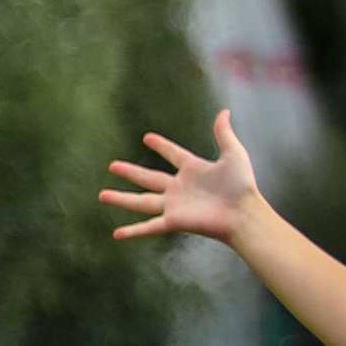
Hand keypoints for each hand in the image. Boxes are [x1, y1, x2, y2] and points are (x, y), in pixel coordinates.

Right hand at [99, 114, 260, 247]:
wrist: (244, 213)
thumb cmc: (242, 186)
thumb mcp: (233, 154)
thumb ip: (224, 134)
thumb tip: (224, 111)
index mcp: (193, 170)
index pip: (174, 154)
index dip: (162, 146)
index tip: (148, 138)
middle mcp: (180, 188)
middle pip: (149, 178)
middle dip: (130, 172)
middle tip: (113, 165)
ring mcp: (174, 205)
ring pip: (141, 202)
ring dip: (121, 198)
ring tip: (102, 195)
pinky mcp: (173, 221)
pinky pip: (149, 226)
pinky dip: (132, 231)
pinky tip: (117, 234)